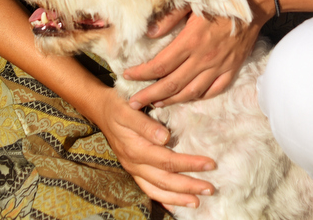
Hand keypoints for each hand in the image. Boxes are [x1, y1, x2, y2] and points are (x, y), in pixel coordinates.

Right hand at [89, 87, 216, 208]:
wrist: (101, 109)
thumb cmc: (119, 106)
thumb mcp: (128, 109)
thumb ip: (145, 124)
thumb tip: (164, 138)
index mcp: (135, 148)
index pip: (167, 161)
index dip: (189, 164)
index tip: (210, 164)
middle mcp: (134, 163)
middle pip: (164, 180)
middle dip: (189, 186)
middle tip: (211, 188)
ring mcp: (133, 169)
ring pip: (157, 190)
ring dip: (178, 198)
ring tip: (197, 202)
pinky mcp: (134, 170)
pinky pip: (149, 190)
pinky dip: (163, 199)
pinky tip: (176, 205)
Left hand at [123, 10, 264, 108]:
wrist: (254, 0)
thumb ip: (170, 17)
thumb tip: (149, 33)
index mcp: (191, 40)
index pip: (160, 65)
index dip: (141, 74)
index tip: (127, 76)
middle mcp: (203, 58)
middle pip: (171, 85)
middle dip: (150, 96)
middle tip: (134, 104)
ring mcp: (219, 66)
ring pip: (191, 92)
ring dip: (171, 101)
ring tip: (156, 104)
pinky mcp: (232, 68)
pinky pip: (214, 90)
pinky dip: (199, 97)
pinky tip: (188, 98)